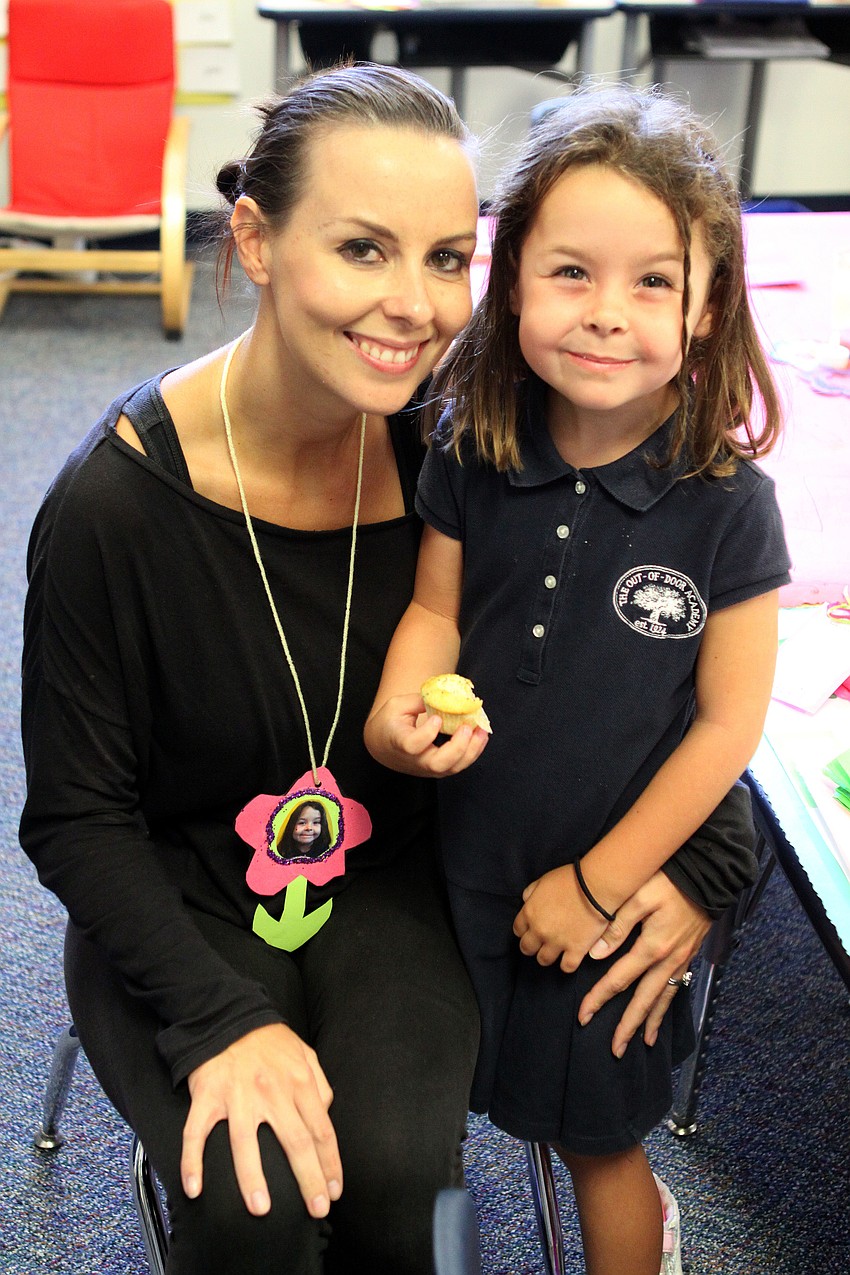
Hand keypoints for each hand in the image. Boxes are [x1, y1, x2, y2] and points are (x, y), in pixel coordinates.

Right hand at [181, 1023, 341, 1217]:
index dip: (330, 1164)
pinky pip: (196, 1133)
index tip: (334, 1192)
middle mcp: (271, 1091)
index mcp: (299, 1081)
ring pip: (245, 1143)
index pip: (321, 1130)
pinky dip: (192, 1161)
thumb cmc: (269, 1040)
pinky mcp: (207, 1096)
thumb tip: (325, 1117)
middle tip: (316, 1211)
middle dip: (308, 1180)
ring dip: (253, 1178)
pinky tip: (194, 1189)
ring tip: (261, 1210)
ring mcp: (237, 1095)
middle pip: (295, 1142)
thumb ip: (319, 1085)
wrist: (227, 1014)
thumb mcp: (305, 1053)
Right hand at [364, 693, 488, 777]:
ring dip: (472, 749)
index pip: (413, 745)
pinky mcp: (440, 769)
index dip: (427, 734)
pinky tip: (481, 735)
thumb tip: (443, 696)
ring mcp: (428, 767)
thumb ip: (418, 701)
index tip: (437, 718)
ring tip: (482, 730)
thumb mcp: (397, 705)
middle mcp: (415, 760)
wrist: (385, 746)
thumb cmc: (390, 723)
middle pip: (437, 764)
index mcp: (399, 742)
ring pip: (453, 768)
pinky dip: (474, 751)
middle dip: (457, 747)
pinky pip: (459, 765)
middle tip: (467, 727)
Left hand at [513, 864, 608, 971]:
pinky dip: (567, 965)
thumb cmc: (571, 879)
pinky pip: (566, 967)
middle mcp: (540, 930)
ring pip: (544, 960)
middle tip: (539, 944)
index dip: (524, 931)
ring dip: (547, 956)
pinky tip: (570, 958)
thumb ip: (532, 893)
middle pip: (527, 948)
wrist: (596, 886)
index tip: (530, 930)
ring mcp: (557, 942)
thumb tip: (526, 900)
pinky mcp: (576, 949)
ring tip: (554, 951)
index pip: (518, 930)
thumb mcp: (544, 880)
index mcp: (530, 912)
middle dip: (531, 946)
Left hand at [577, 872, 710, 1057]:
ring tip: (640, 1044)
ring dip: (649, 1023)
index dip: (599, 999)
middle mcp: (667, 960)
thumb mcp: (639, 896)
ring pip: (661, 1000)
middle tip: (614, 1050)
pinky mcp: (687, 956)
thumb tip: (594, 954)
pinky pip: (674, 989)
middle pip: (643, 1001)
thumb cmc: (669, 880)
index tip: (583, 1016)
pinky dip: (665, 1007)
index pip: (618, 980)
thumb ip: (616, 925)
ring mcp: (680, 961)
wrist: (707, 876)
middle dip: (627, 1027)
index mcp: (651, 947)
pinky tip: (660, 1015)